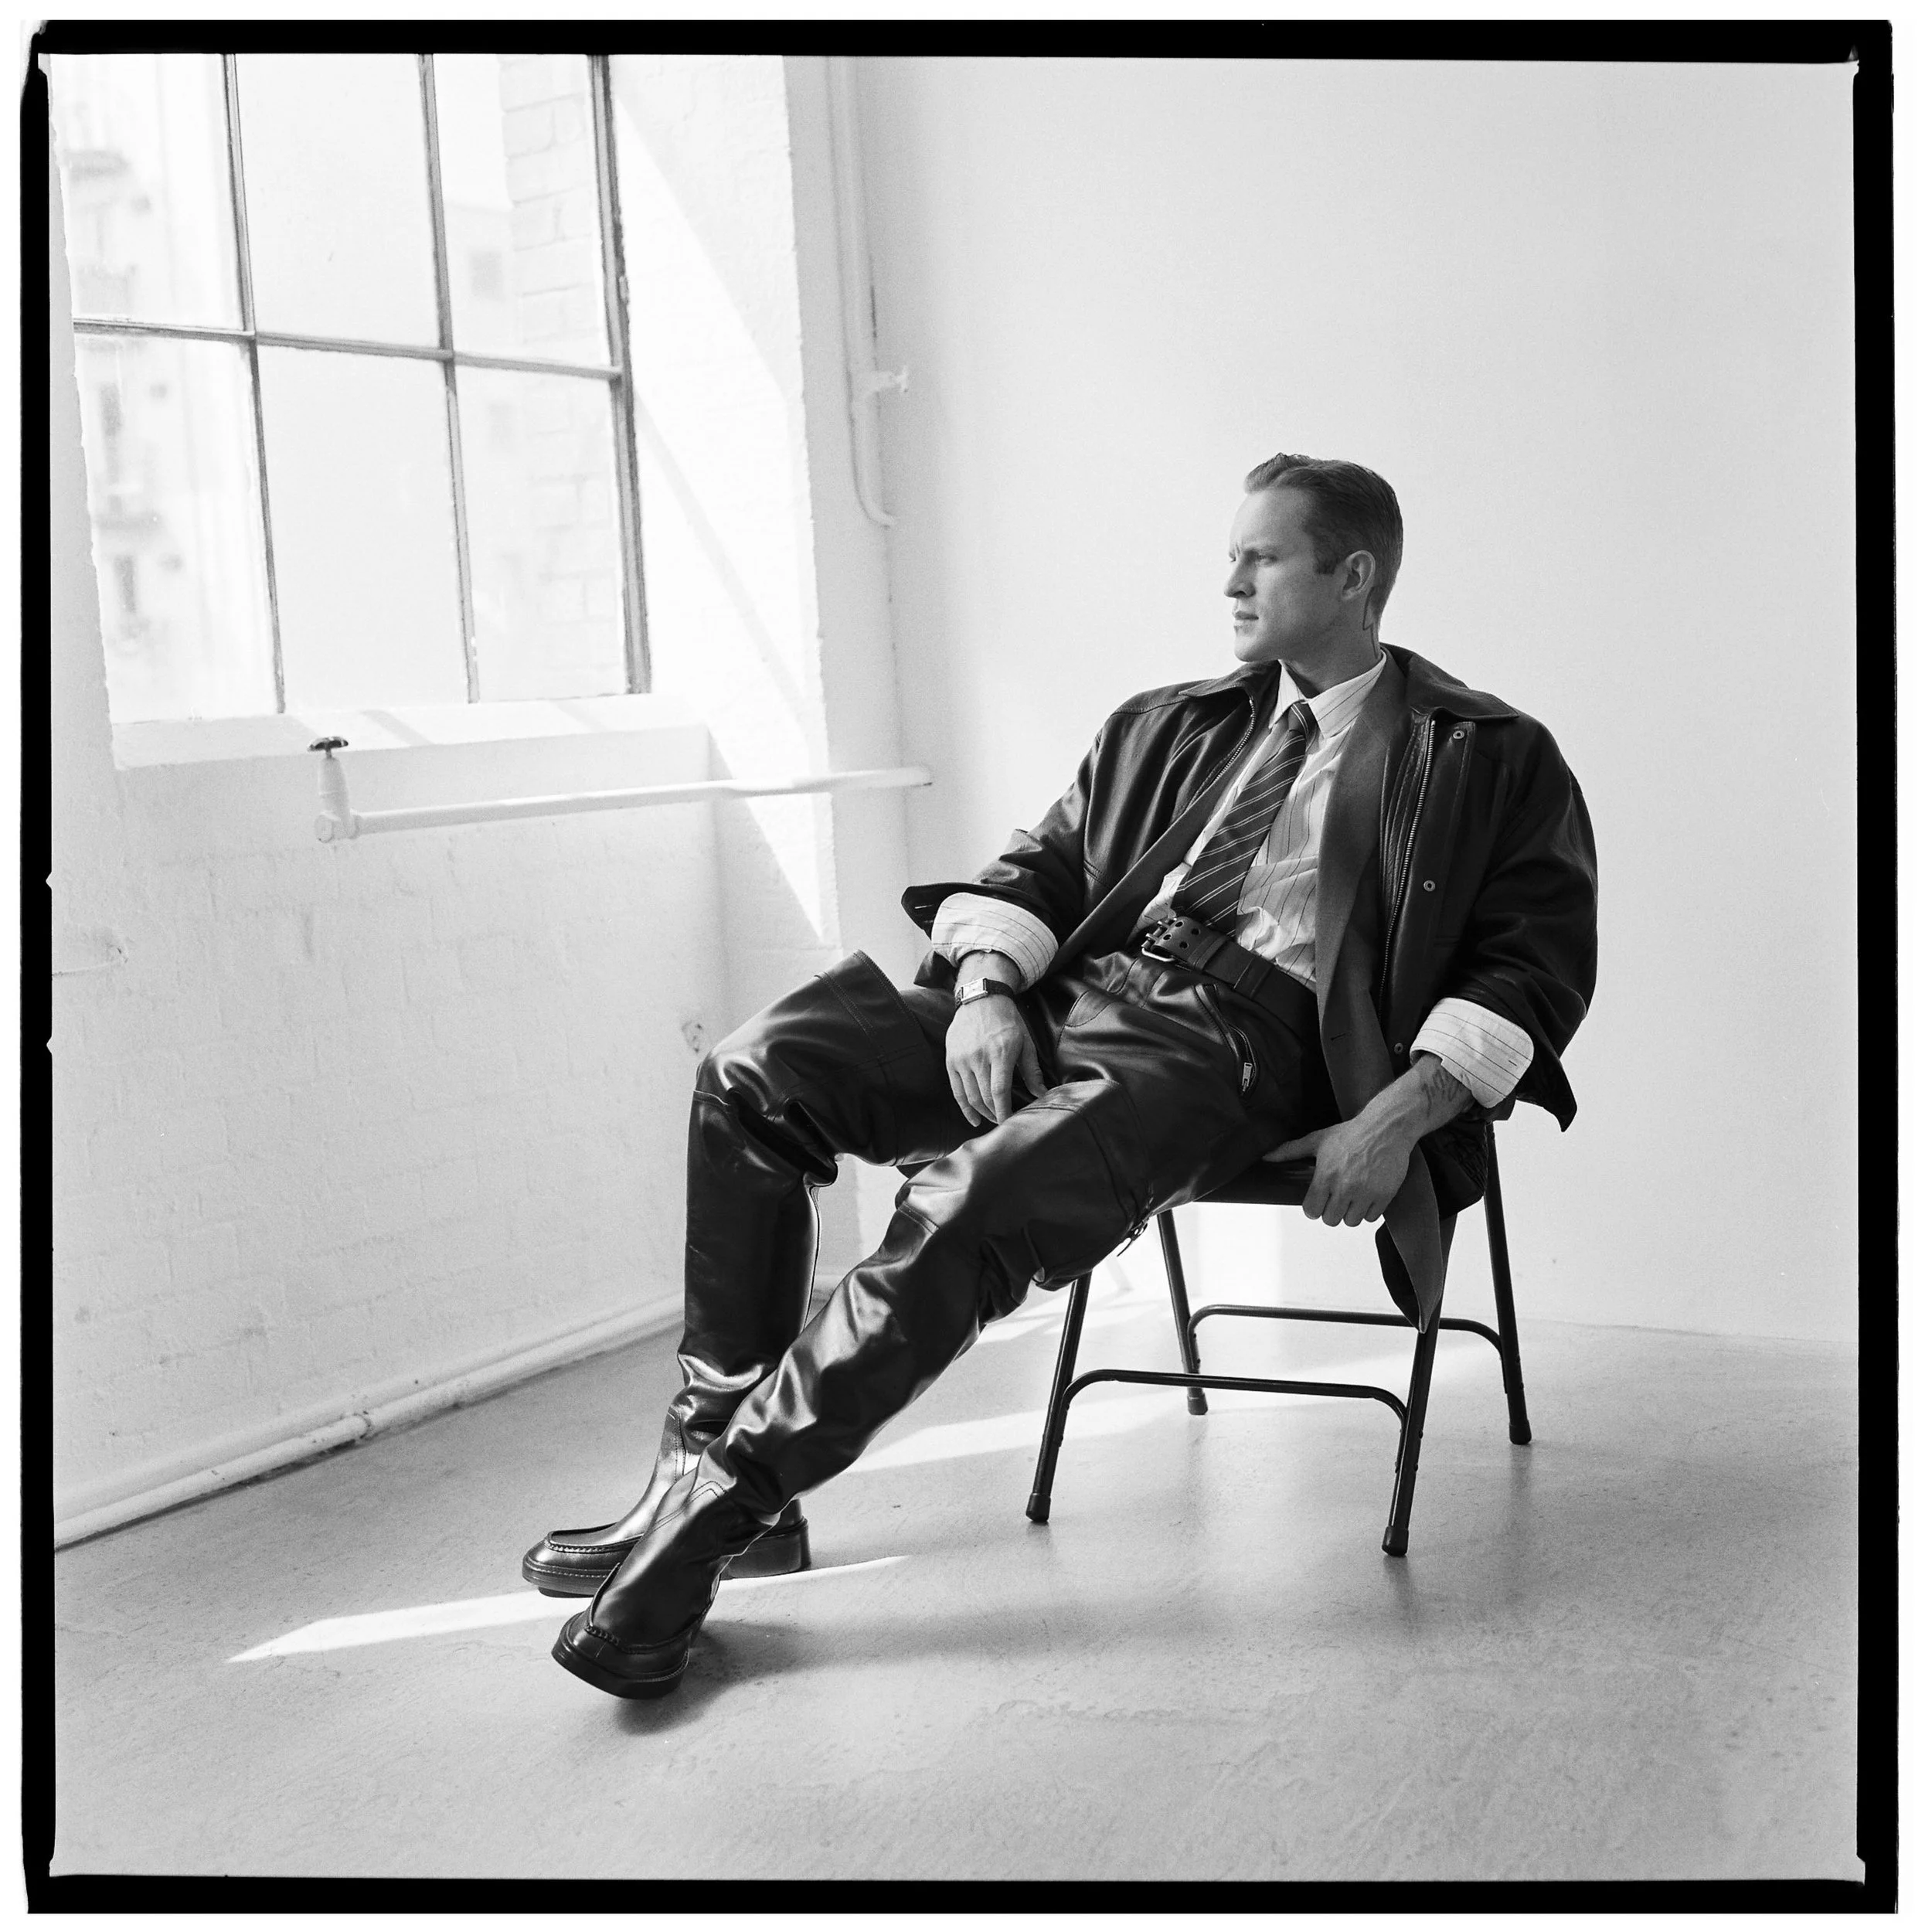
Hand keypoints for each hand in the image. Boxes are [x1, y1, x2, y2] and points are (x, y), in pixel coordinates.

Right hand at [946, 995, 1046, 1126]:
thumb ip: (1032, 1070)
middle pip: (984, 1097)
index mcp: (1000, 1052)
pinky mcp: (951, 1060)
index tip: (1009, 1123)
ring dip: (982, 1112)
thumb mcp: (1025, 1042)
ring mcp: (962, 1058)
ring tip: (993, 1118)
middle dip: (996, 1114)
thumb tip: (1042, 1094)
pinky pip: (956, 1090)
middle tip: (1005, 1123)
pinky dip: (964, 1107)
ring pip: (970, 1096)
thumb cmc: (1007, 1020)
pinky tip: (973, 1118)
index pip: (999, 1090)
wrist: (980, 998)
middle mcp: (978, 1056)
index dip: (1004, 1111)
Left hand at [1266, 1117, 1411, 1227]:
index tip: (1318, 1201)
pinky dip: (1369, 1210)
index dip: (1313, 1208)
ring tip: (1352, 1196)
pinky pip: (1371, 1218)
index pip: (1311, 1211)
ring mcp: (1366, 1193)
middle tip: (1337, 1198)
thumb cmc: (1352, 1133)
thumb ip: (1290, 1151)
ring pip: (1351, 1221)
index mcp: (1326, 1175)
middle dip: (1332, 1211)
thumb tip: (1267, 1156)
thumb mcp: (1317, 1139)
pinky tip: (1367, 1195)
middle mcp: (1345, 1187)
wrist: (1385, 1128)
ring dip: (1350, 1212)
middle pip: (1331, 1220)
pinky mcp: (1384, 1195)